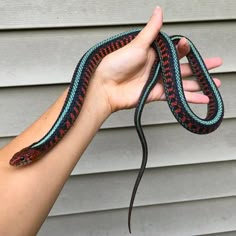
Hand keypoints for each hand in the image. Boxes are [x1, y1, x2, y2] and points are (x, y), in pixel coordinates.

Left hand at [93, 7, 221, 112]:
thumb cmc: (116, 64)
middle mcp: (157, 67)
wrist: (106, 86)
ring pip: (183, 82)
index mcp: (153, 53)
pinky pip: (176, 95)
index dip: (185, 49)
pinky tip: (202, 98)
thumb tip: (158, 11)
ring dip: (199, 83)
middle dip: (201, 65)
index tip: (188, 46)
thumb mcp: (137, 44)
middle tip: (216, 64)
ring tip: (214, 83)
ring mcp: (158, 81)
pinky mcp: (157, 94)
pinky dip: (190, 97)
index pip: (175, 50)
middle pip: (183, 66)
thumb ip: (151, 31)